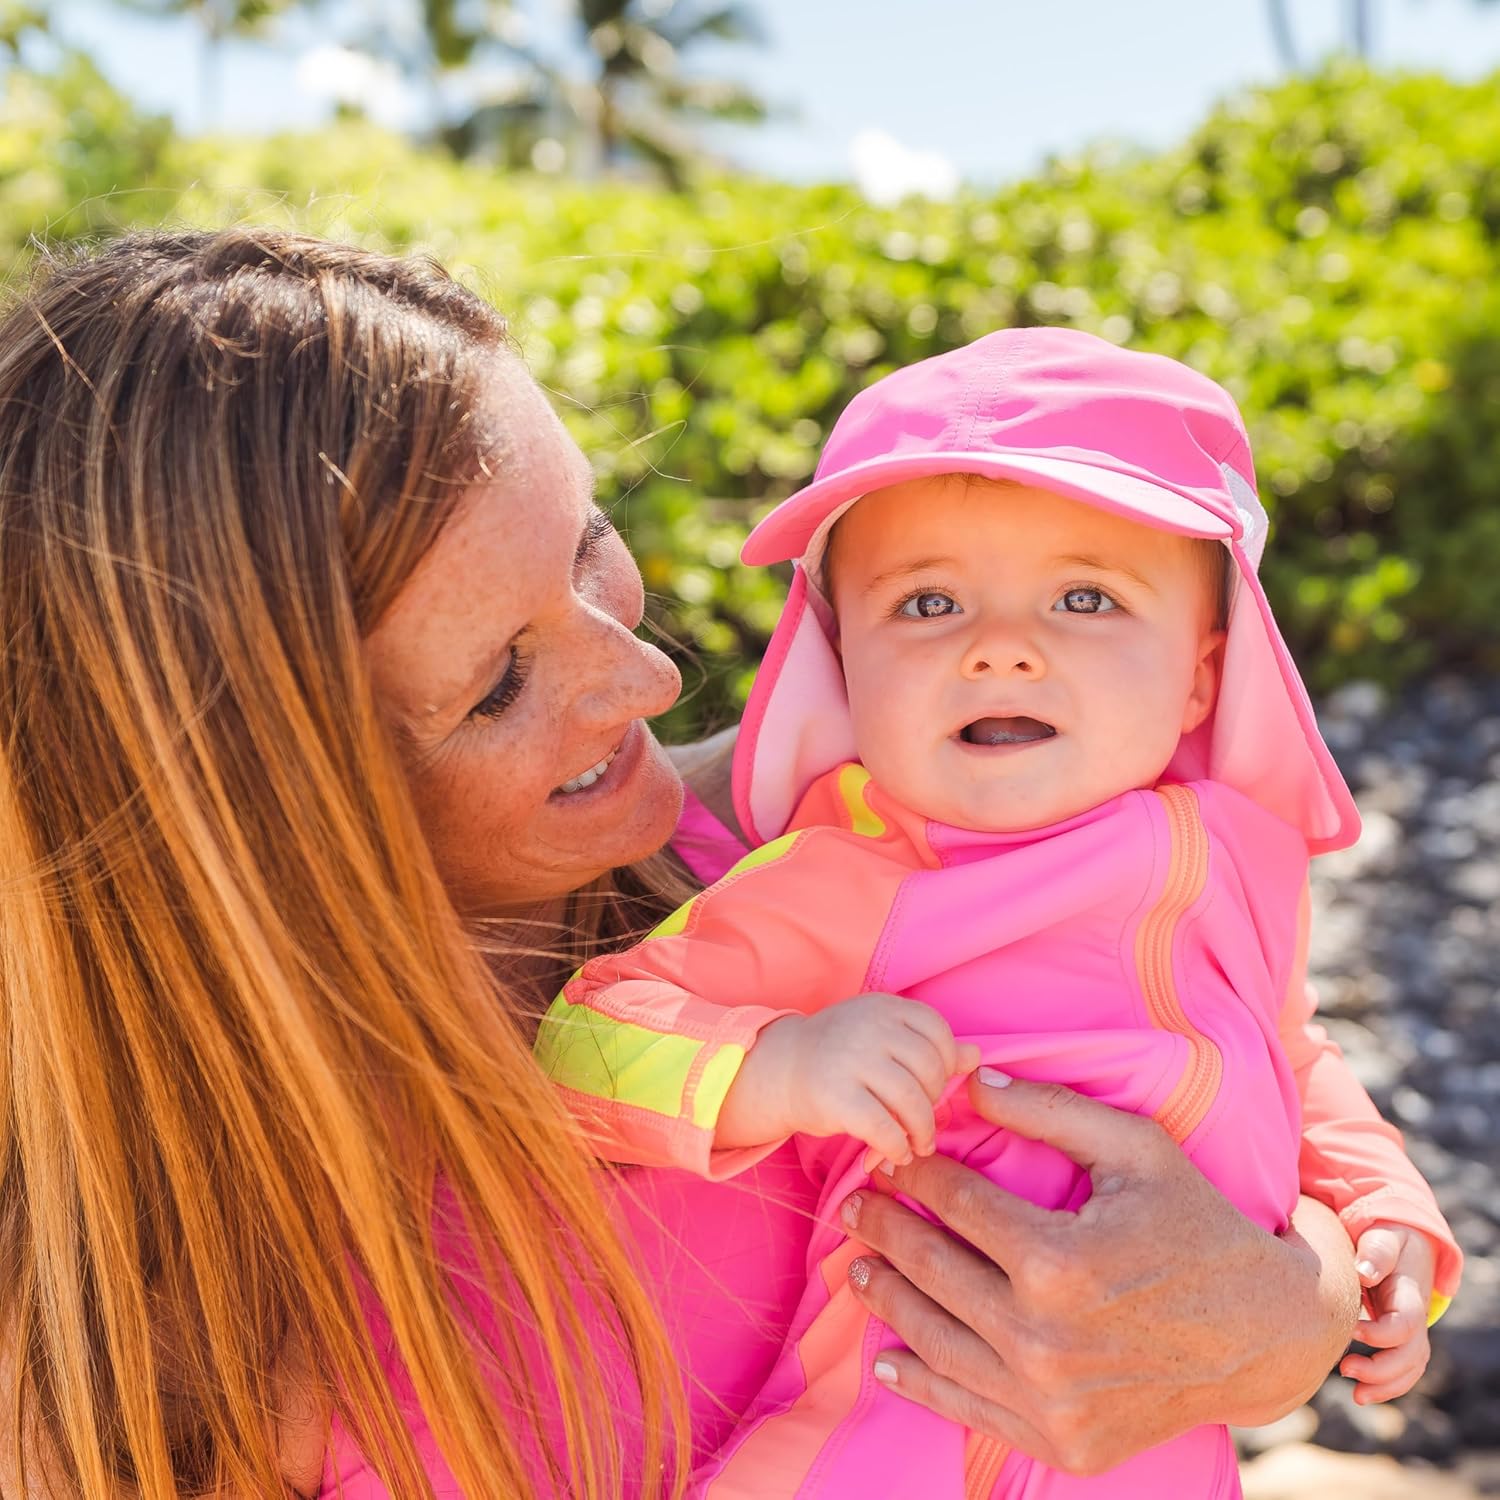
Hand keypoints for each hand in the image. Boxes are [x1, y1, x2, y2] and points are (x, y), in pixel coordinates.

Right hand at [716, 995, 979, 1163]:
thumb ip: (928, 1046)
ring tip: (917, 1144)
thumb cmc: (841, 1056)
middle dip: (933, 1103)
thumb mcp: (883, 1039)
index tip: (933, 1086)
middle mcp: (869, 1027)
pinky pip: (883, 1128)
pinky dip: (896, 1146)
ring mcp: (851, 1059)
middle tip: (925, 1123)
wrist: (779, 1069)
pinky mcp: (835, 1096)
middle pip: (928, 1069)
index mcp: (884, 1007)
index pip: (937, 1031)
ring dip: (921, 1131)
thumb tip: (976, 1057)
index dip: (944, 1064)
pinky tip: (895, 1153)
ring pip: (911, 1101)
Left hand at [838, 1072, 1359, 1475]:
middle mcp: (1044, 1339)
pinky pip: (967, 1409)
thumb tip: (970, 1082)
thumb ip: (1048, 1108)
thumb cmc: (1197, 1225)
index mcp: (1059, 1260)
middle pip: (932, 1270)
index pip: (956, 1202)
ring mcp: (1049, 1402)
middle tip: (855, 1206)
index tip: (892, 1156)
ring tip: (859, 1268)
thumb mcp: (1135, 1148)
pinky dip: (919, 1383)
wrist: (1266, 1334)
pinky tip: (888, 1358)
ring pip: (935, 1341)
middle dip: (883, 1229)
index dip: (915, 1172)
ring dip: (886, 1300)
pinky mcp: (1060, 1442)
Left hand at [1339, 1222, 1434, 1402]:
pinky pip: (1404, 1371)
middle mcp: (1415, 1318)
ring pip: (1410, 1369)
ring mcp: (1412, 1332)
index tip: (1351, 1329)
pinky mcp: (1402, 1339)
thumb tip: (1364, 1272)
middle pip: (1410, 1355)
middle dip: (1381, 1369)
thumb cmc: (1387, 1240)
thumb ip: (1376, 1252)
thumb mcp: (1383, 1237)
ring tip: (1356, 1394)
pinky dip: (1388, 1386)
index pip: (1405, 1324)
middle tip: (1344, 1369)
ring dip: (1385, 1386)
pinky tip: (1362, 1392)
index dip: (1381, 1334)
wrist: (1405, 1245)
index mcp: (1410, 1294)